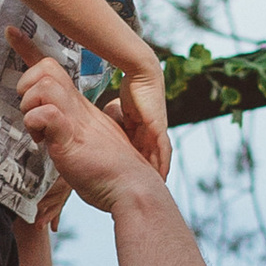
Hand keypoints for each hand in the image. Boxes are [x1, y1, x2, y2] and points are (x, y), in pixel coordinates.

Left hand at [15, 51, 159, 212]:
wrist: (132, 189)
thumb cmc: (110, 173)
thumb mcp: (87, 145)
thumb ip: (71, 133)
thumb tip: (56, 131)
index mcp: (80, 108)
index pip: (53, 70)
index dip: (29, 49)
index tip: (12, 33)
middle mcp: (78, 107)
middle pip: (48, 67)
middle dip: (27, 83)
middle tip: (30, 111)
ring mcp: (76, 120)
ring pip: (44, 85)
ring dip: (30, 105)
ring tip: (36, 130)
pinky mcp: (71, 138)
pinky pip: (46, 114)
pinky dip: (34, 123)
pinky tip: (42, 139)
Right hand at [106, 53, 171, 179]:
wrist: (141, 73)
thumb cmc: (130, 87)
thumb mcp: (116, 110)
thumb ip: (112, 120)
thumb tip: (101, 126)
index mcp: (142, 129)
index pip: (141, 153)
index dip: (137, 167)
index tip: (131, 181)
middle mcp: (152, 132)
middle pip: (151, 159)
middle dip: (148, 176)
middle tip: (144, 192)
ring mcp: (158, 130)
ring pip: (159, 158)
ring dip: (157, 173)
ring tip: (154, 188)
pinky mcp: (160, 127)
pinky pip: (164, 150)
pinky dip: (162, 164)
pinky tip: (161, 176)